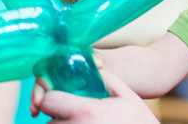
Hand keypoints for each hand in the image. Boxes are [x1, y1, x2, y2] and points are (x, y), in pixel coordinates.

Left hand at [33, 70, 158, 122]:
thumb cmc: (138, 122)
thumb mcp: (127, 95)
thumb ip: (106, 78)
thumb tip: (92, 69)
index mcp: (87, 112)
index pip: (48, 101)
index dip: (53, 98)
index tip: (62, 100)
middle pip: (49, 122)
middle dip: (58, 117)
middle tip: (75, 115)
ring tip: (82, 123)